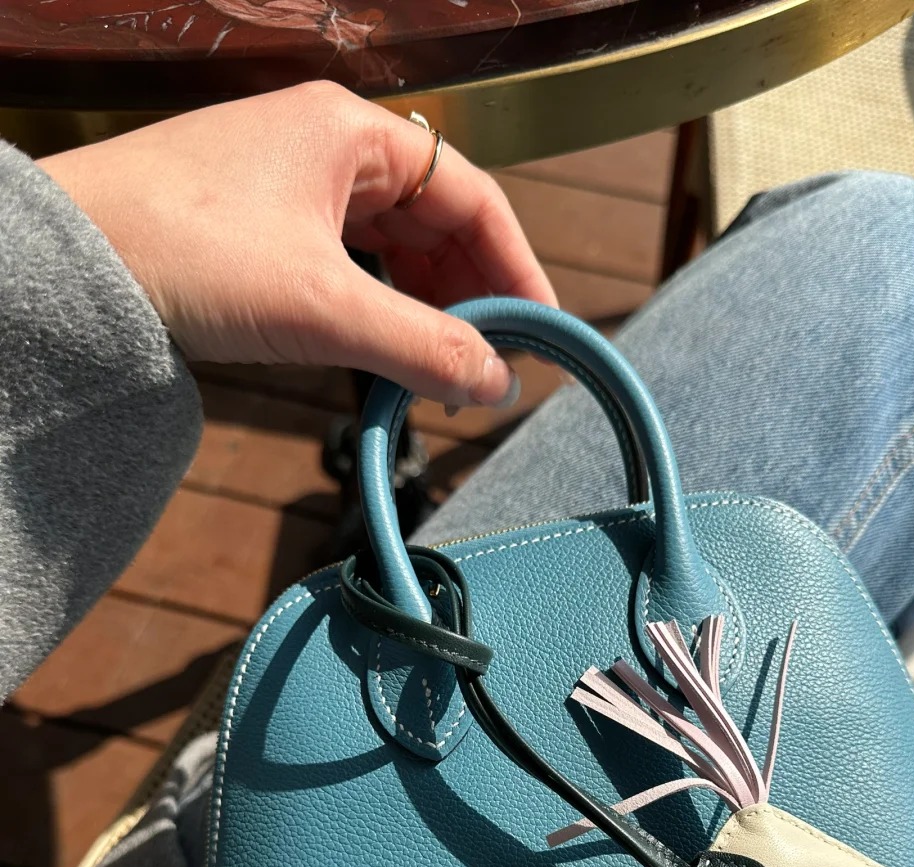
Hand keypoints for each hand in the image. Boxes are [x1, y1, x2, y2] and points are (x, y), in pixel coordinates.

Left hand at [38, 82, 556, 405]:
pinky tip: (386, 352)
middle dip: (472, 293)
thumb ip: (423, 347)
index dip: (516, 266)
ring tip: (445, 368)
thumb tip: (497, 384)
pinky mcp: (257, 228)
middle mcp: (325, 146)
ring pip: (390, 247)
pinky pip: (346, 265)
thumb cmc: (186, 251)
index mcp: (351, 132)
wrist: (70, 263)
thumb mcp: (325, 307)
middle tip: (495, 362)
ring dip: (425, 307)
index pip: (471, 195)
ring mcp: (288, 185)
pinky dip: (377, 310)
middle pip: (435, 220)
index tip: (540, 331)